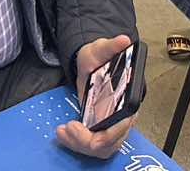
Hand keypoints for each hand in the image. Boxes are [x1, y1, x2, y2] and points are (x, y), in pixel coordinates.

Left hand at [58, 34, 135, 158]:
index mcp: (126, 101)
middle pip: (109, 144)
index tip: (86, 128)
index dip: (107, 134)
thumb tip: (123, 40)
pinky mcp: (99, 129)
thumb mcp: (100, 49)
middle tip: (68, 128)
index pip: (122, 127)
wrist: (91, 62)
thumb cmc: (98, 57)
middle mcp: (121, 118)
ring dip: (79, 145)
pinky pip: (91, 146)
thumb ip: (110, 46)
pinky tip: (63, 133)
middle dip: (86, 142)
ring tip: (62, 132)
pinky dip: (76, 143)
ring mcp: (110, 126)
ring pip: (99, 149)